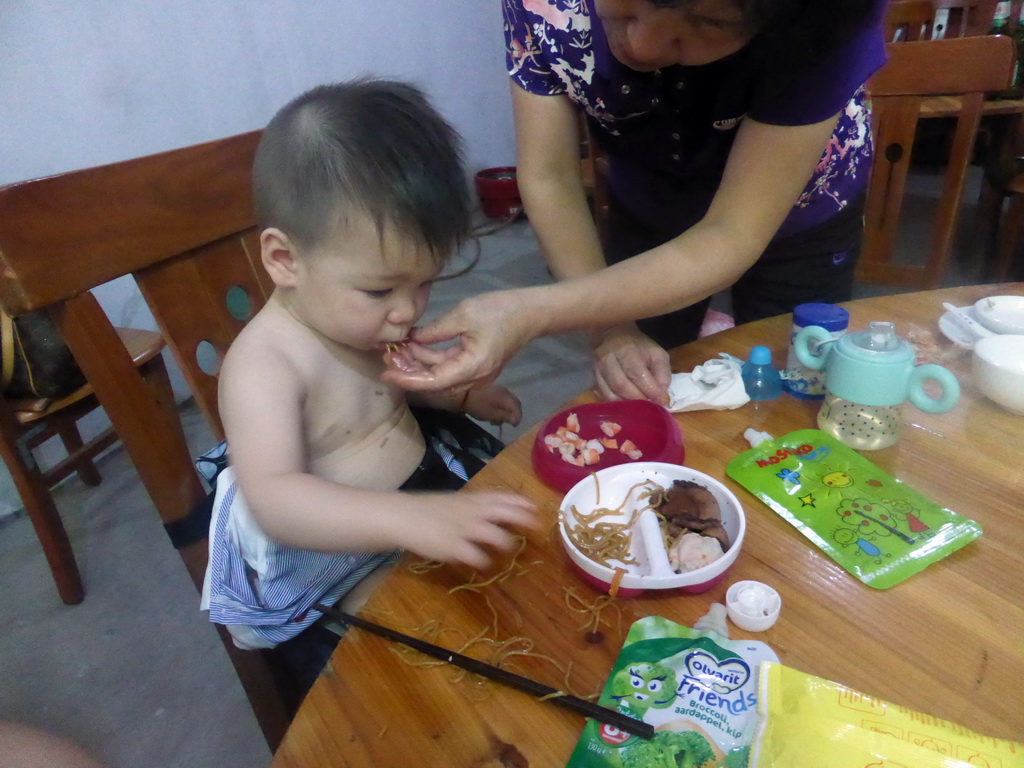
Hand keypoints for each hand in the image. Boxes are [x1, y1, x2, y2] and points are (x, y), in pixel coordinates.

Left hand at [380, 289, 539, 392]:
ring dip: (418, 365)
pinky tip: (414, 347)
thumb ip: (435, 331)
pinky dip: (430, 359)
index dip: (409, 380)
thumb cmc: (500, 311)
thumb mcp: (464, 314)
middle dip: (409, 372)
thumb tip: (411, 339)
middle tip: (386, 357)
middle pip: (434, 382)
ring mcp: (474, 374)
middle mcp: (473, 377)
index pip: (434, 381)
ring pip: (439, 376)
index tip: (387, 374)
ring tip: (396, 350)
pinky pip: (448, 367)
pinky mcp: (474, 366)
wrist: (530, 313)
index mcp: (471, 367)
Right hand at [403, 491, 536, 568]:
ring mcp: (464, 529)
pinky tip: (484, 564)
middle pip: (506, 513)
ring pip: (495, 536)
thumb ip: (476, 507)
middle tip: (537, 528)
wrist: (403, 516)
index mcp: (473, 500)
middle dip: (524, 520)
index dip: (522, 502)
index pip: (504, 497)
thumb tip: (498, 512)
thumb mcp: (456, 502)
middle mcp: (473, 512)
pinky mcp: (453, 547)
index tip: (536, 508)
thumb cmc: (429, 509)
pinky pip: (475, 556)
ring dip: (507, 543)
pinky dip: (483, 561)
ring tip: (510, 549)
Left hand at [463, 384, 521, 426]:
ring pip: (508, 402)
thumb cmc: (478, 405)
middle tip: (504, 423)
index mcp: (506, 398)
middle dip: (512, 415)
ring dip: (505, 412)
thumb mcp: (492, 414)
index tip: (513, 426)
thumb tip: (516, 420)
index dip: (517, 418)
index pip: (518, 408)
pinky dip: (499, 407)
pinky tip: (491, 412)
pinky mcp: (492, 390)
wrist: (463, 392)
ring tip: (495, 420)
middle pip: (514, 404)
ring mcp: (499, 389)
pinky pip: (501, 399)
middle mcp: (505, 392)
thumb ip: (505, 416)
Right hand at [591, 324, 671, 405]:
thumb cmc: (640, 347)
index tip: (662, 402)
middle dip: (638, 400)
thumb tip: (662, 398)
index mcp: (628, 350)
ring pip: (611, 393)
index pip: (637, 374)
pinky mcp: (593, 377)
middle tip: (650, 407)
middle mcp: (609, 358)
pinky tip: (627, 405)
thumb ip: (663, 375)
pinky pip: (604, 396)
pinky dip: (617, 404)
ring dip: (627, 404)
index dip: (650, 391)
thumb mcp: (658, 355)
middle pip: (622, 386)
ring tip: (639, 408)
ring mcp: (598, 369)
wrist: (614, 335)